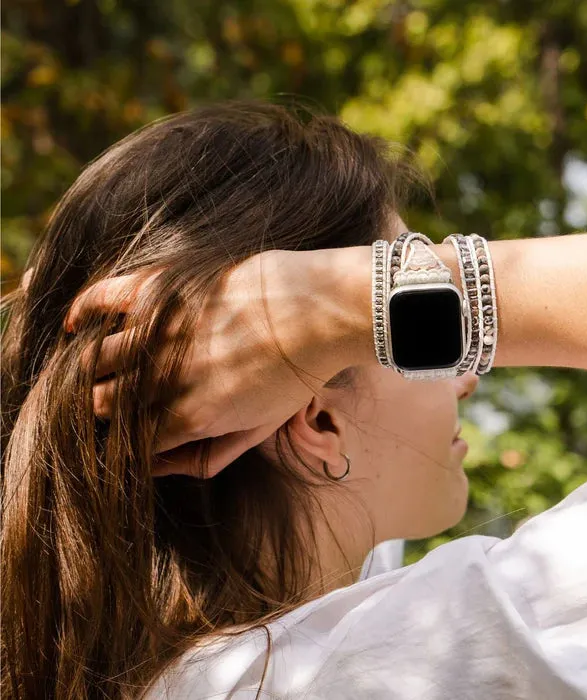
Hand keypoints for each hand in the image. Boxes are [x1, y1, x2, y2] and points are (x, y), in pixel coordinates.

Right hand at [66, 248, 369, 476]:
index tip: (114, 435)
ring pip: (97, 359)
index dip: (116, 442)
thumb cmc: (299, 374)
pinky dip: (85, 310)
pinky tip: (78, 323)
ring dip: (85, 369)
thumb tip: (160, 468)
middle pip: (103, 404)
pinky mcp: (168, 292)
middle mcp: (169, 380)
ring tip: (88, 369)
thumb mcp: (261, 429)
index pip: (129, 442)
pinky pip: (108, 299)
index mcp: (194, 418)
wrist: (325, 312)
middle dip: (95, 410)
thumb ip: (210, 457)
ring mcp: (165, 333)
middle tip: (98, 403)